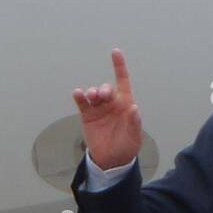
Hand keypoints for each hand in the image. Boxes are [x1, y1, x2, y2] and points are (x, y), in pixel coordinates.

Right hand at [72, 48, 142, 169]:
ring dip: (92, 92)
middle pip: (106, 88)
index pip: (123, 81)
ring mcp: (99, 108)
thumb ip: (134, 123)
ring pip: (93, 93)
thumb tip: (134, 108)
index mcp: (125, 104)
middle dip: (104, 89)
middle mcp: (111, 103)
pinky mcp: (88, 115)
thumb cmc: (126, 146)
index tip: (115, 52)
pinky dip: (79, 96)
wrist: (111, 160)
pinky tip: (78, 94)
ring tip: (92, 96)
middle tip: (102, 95)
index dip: (119, 66)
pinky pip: (82, 102)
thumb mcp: (134, 137)